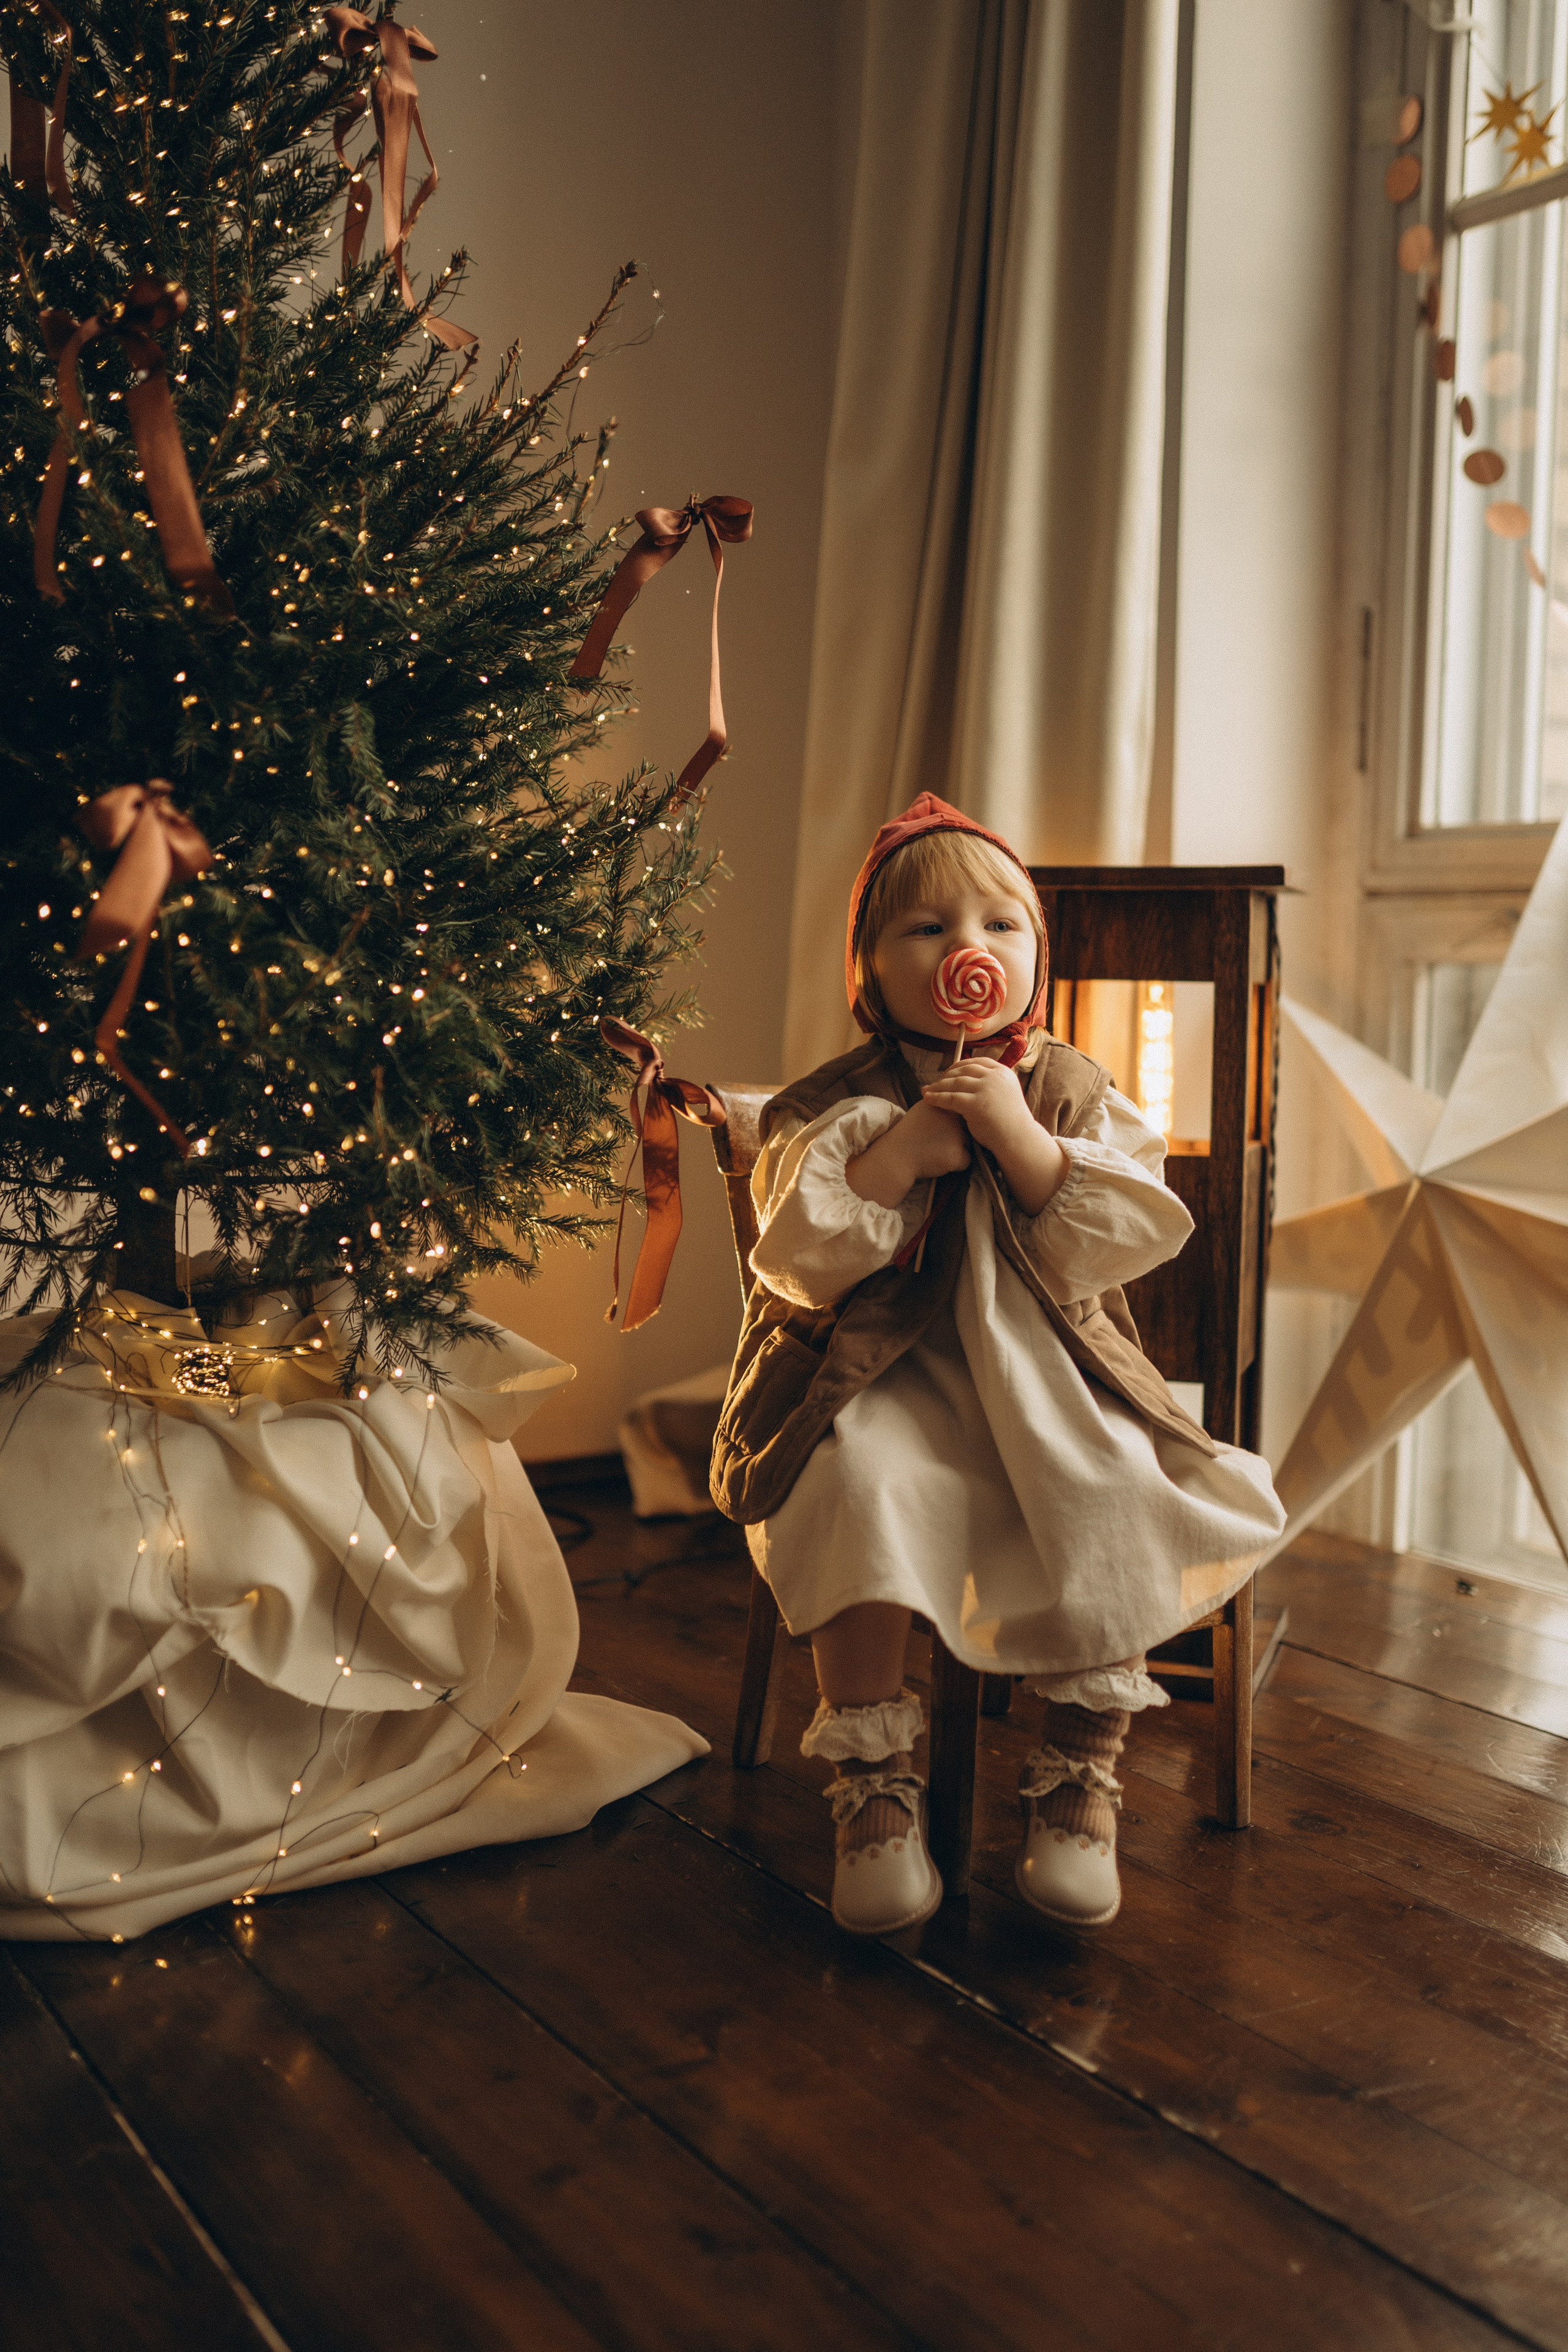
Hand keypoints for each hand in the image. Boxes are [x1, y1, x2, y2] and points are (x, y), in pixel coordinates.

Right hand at [846, 1097, 969, 1207]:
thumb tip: (951, 1101)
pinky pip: (966, 1161)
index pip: (962, 1113)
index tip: (937, 1132)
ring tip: (937, 1151)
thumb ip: (939, 1103)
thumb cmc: (908, 1133)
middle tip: (936, 1142)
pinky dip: (956, 1164)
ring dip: (958, 1149)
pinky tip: (940, 1161)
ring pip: (968, 1145)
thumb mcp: (922, 1109)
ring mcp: (957, 1137)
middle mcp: (954, 1118)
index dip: (952, 1125)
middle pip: (967, 1129)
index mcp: (946, 1105)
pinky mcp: (957, 1155)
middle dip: (958, 1136)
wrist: (896, 1155)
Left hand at [920, 1057, 1034, 1153]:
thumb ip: (991, 1084)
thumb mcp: (1005, 1094)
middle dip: (946, 1076)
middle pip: (963, 1070)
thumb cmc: (1010, 1122)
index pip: (976, 1063)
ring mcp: (985, 1089)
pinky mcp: (975, 1104)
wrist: (1018, 1139)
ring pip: (954, 1082)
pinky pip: (950, 1098)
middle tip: (934, 1083)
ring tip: (926, 1090)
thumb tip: (970, 1078)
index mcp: (1003, 1072)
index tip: (948, 1073)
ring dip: (938, 1086)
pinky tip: (927, 1100)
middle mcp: (995, 1077)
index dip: (959, 1066)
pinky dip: (937, 1098)